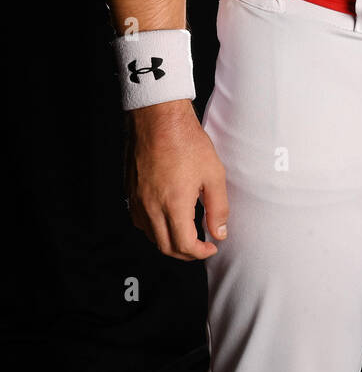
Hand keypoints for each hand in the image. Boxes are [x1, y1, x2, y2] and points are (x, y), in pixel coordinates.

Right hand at [124, 99, 228, 260]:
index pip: (184, 246)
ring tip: (186, 233)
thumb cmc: (186, 140)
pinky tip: (166, 219)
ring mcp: (138, 200)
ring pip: (151, 236)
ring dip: (169, 242)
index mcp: (174, 204)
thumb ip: (218, 207)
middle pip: (165, 247)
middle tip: (200, 246)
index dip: (200, 252)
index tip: (211, 246)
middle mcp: (152, 207)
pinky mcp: (131, 192)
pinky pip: (140, 221)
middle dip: (186, 253)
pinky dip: (154, 229)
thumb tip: (219, 232)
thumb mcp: (214, 173)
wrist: (159, 118)